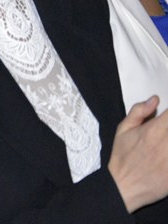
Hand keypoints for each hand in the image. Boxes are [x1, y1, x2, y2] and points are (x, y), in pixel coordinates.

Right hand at [109, 96, 167, 211]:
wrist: (124, 186)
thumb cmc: (123, 157)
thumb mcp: (122, 130)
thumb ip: (138, 111)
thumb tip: (154, 99)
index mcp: (154, 130)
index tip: (167, 117)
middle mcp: (167, 143)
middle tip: (164, 131)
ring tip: (165, 143)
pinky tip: (166, 154)